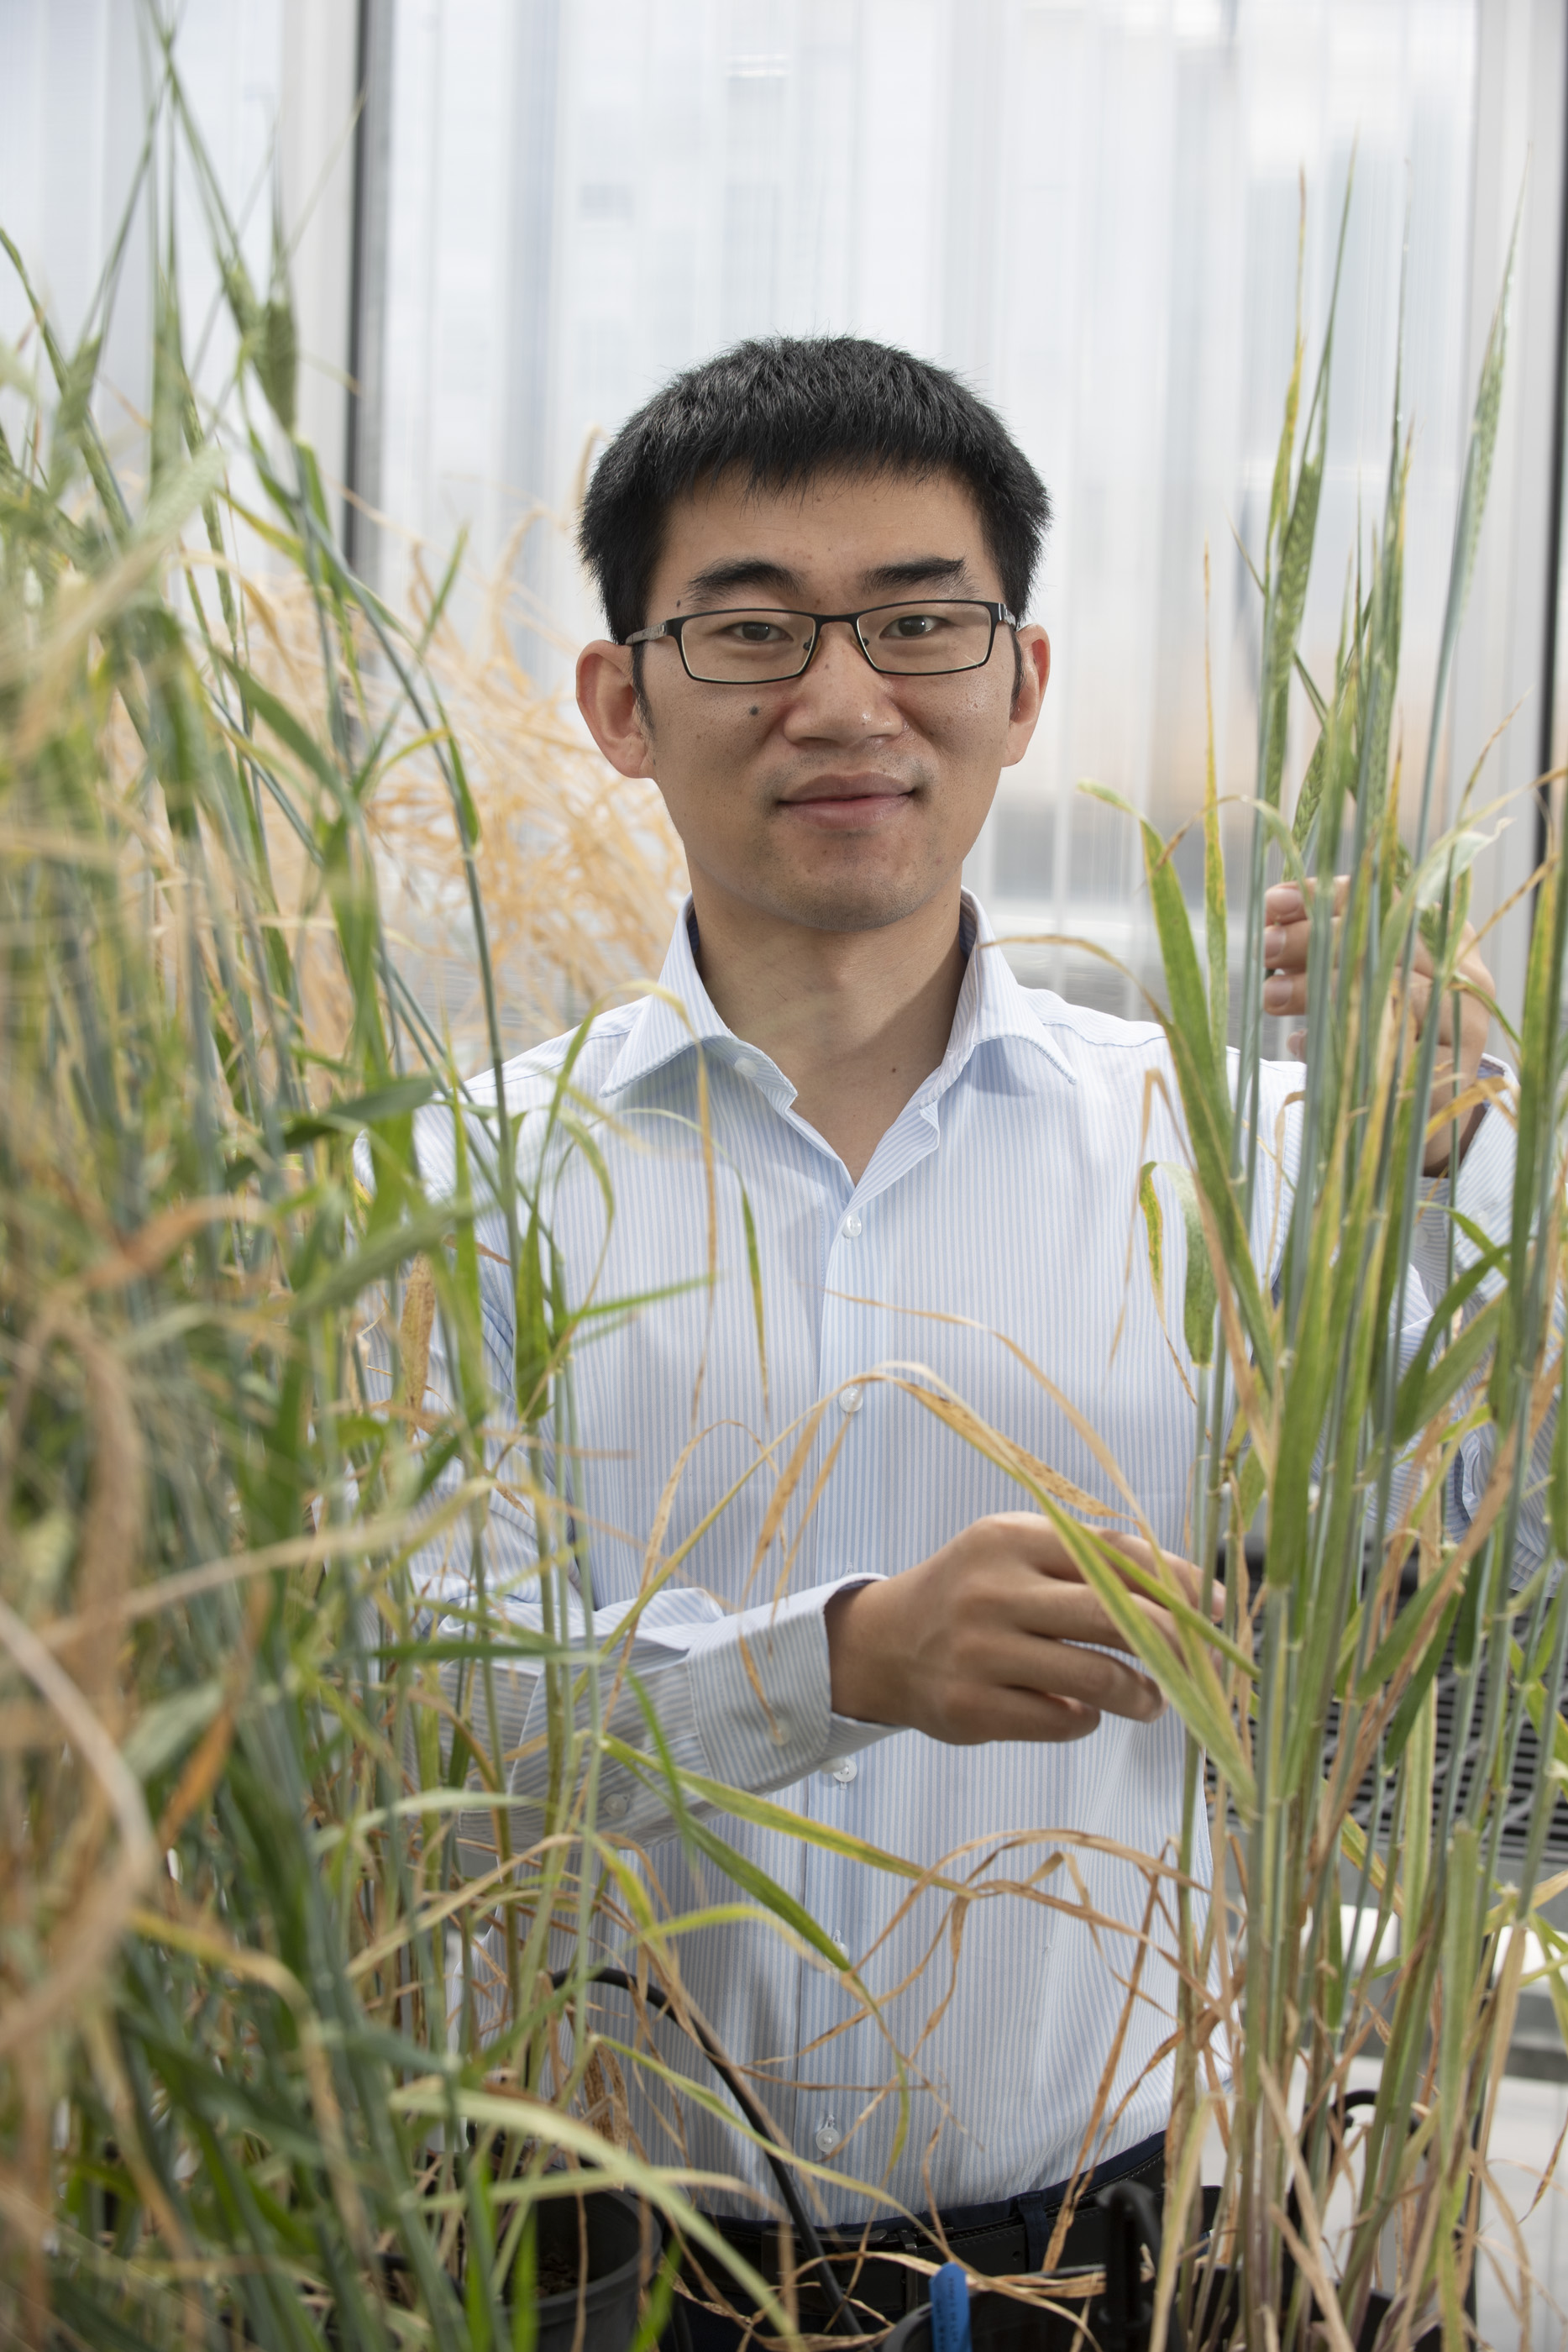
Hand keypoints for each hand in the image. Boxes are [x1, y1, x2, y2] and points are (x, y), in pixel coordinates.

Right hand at [823, 1513, 1206, 1744]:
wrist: (884, 1645)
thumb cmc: (973, 1595)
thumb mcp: (1017, 1554)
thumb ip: (1087, 1562)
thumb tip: (1190, 1594)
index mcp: (1012, 1538)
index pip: (1115, 1554)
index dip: (1178, 1581)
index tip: (1219, 1607)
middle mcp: (993, 1590)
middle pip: (1114, 1615)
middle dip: (1174, 1643)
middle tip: (1199, 1665)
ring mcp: (979, 1652)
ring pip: (1096, 1677)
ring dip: (1142, 1695)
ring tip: (1152, 1701)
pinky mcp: (971, 1708)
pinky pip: (1061, 1721)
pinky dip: (1087, 1721)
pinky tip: (1084, 1714)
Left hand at [1262, 878, 1493, 1174]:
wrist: (1420, 1109)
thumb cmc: (1381, 1030)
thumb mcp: (1355, 978)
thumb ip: (1325, 946)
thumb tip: (1274, 917)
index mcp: (1444, 934)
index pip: (1388, 898)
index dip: (1329, 895)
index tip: (1275, 903)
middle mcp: (1463, 971)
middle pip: (1389, 940)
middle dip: (1317, 938)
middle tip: (1266, 947)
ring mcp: (1464, 1021)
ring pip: (1390, 990)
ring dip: (1322, 989)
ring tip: (1271, 994)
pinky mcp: (1450, 1071)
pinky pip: (1390, 1050)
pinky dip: (1342, 1044)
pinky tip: (1302, 1043)